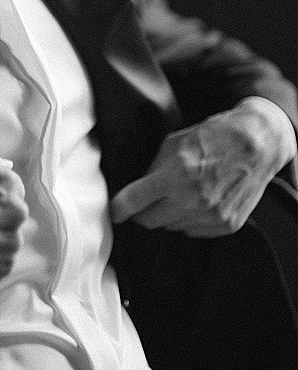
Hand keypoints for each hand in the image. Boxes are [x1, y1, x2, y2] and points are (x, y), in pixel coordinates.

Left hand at [110, 100, 296, 237]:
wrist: (255, 145)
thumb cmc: (213, 137)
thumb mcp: (174, 143)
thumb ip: (153, 168)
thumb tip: (139, 188)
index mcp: (174, 176)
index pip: (135, 201)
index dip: (119, 209)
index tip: (113, 213)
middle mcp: (192, 200)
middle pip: (150, 221)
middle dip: (144, 211)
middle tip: (150, 199)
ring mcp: (211, 215)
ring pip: (171, 227)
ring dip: (169, 214)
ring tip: (181, 193)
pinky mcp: (226, 225)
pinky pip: (194, 231)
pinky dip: (190, 219)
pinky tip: (198, 200)